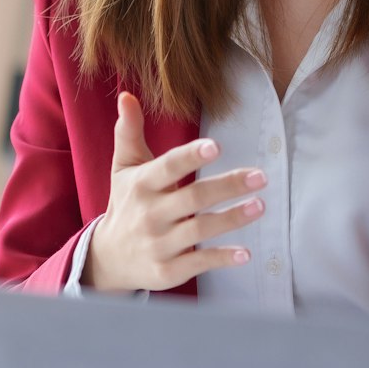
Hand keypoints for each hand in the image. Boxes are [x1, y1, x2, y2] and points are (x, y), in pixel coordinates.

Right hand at [83, 91, 266, 291]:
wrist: (108, 258)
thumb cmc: (126, 203)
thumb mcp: (124, 168)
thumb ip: (129, 132)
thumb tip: (127, 95)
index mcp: (141, 185)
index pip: (168, 168)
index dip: (190, 157)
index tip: (216, 146)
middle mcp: (149, 214)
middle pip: (193, 198)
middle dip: (227, 186)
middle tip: (260, 176)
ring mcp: (159, 245)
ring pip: (200, 230)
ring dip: (232, 219)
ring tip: (260, 206)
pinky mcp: (168, 271)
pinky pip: (198, 263)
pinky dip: (222, 259)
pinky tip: (246, 253)